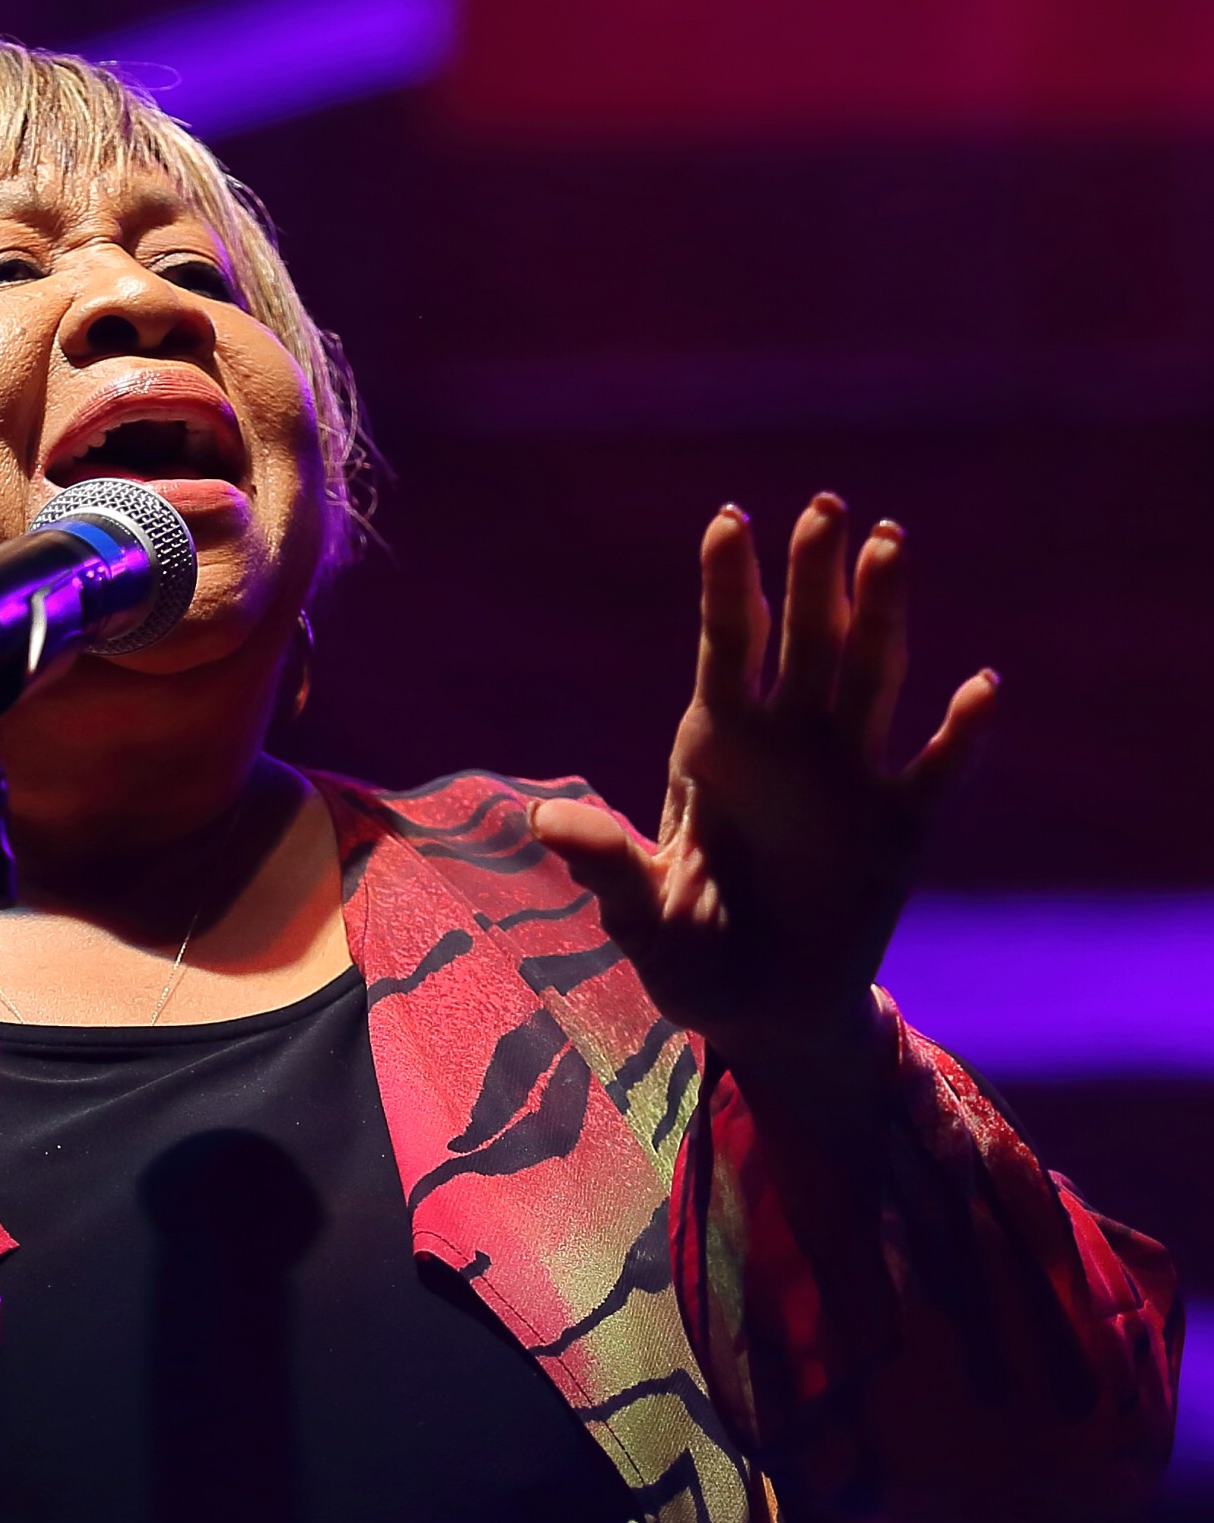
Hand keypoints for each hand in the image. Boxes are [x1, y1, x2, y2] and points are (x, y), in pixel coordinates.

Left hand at [528, 494, 998, 1082]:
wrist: (766, 1015)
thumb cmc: (692, 958)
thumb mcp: (641, 918)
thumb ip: (606, 865)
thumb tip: (542, 819)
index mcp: (717, 748)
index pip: (726, 649)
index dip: (728, 585)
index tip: (727, 519)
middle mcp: (788, 744)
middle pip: (806, 640)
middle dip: (814, 575)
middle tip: (825, 508)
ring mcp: (849, 778)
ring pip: (871, 677)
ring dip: (881, 614)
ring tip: (889, 544)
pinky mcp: (900, 829)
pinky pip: (935, 770)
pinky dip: (959, 733)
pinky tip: (980, 688)